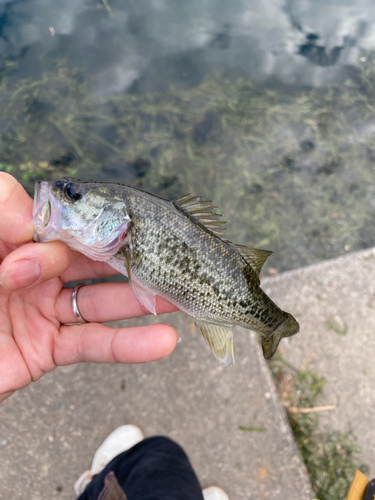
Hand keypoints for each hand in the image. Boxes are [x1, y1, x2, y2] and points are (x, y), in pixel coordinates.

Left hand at [0, 173, 177, 402]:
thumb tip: (33, 225)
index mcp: (12, 235)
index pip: (63, 218)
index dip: (86, 223)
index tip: (108, 229)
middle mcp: (33, 269)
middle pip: (94, 257)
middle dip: (134, 256)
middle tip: (172, 255)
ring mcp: (42, 309)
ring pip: (103, 299)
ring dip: (144, 298)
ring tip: (182, 294)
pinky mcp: (46, 350)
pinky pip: (93, 344)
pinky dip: (129, 346)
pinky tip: (163, 341)